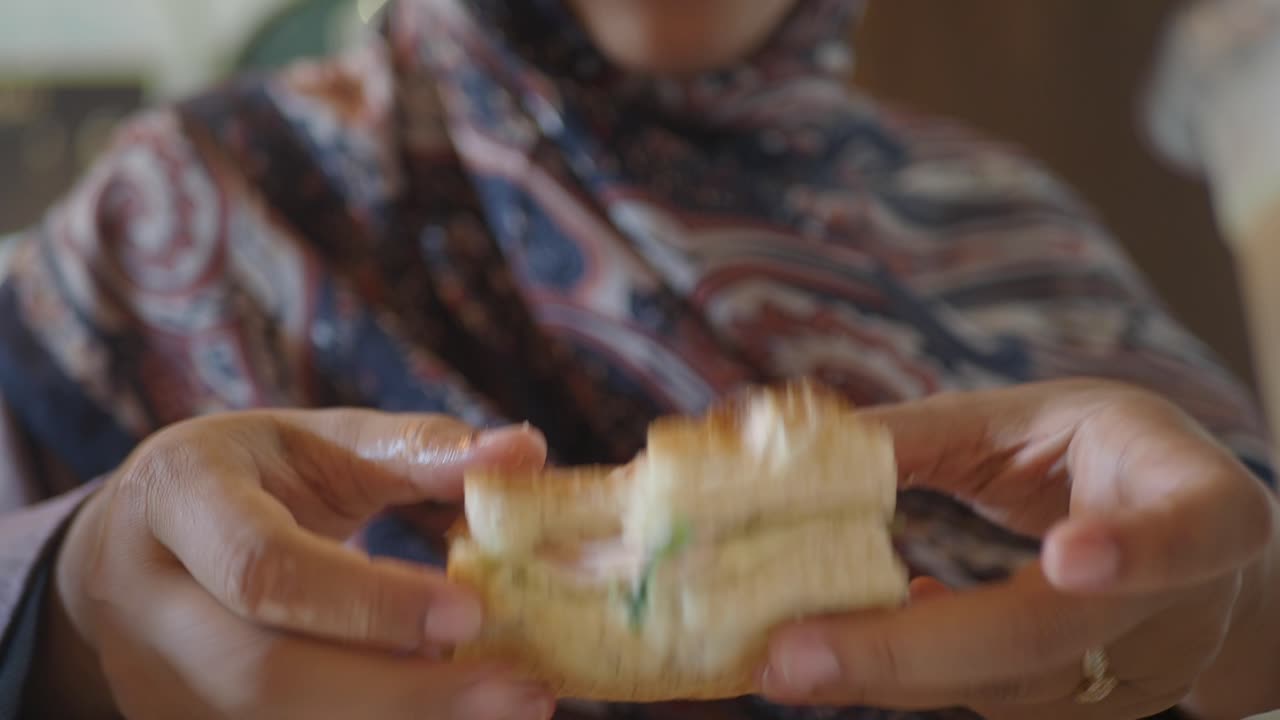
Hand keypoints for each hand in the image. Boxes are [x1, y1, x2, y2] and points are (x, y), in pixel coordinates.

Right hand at [42, 409, 554, 719]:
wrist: (136, 542)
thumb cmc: (248, 479)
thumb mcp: (319, 441)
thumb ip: (417, 449)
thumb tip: (525, 450)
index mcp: (179, 499)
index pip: (263, 569)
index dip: (368, 600)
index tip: (472, 611)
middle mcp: (150, 603)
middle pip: (267, 675)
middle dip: (402, 693)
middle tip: (519, 691)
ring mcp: (158, 683)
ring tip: (504, 703)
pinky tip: (449, 710)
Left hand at [760, 380, 1277, 718]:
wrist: (1187, 535)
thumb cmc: (1103, 457)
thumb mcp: (1035, 418)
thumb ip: (933, 435)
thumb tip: (806, 445)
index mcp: (1201, 502)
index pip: (1193, 530)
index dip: (1135, 549)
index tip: (1065, 559)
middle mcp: (1184, 603)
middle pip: (1050, 635)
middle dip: (910, 649)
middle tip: (791, 654)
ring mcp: (1144, 672)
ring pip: (1004, 688)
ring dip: (885, 673)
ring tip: (785, 655)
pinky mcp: (1100, 712)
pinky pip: (993, 703)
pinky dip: (910, 675)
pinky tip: (856, 643)